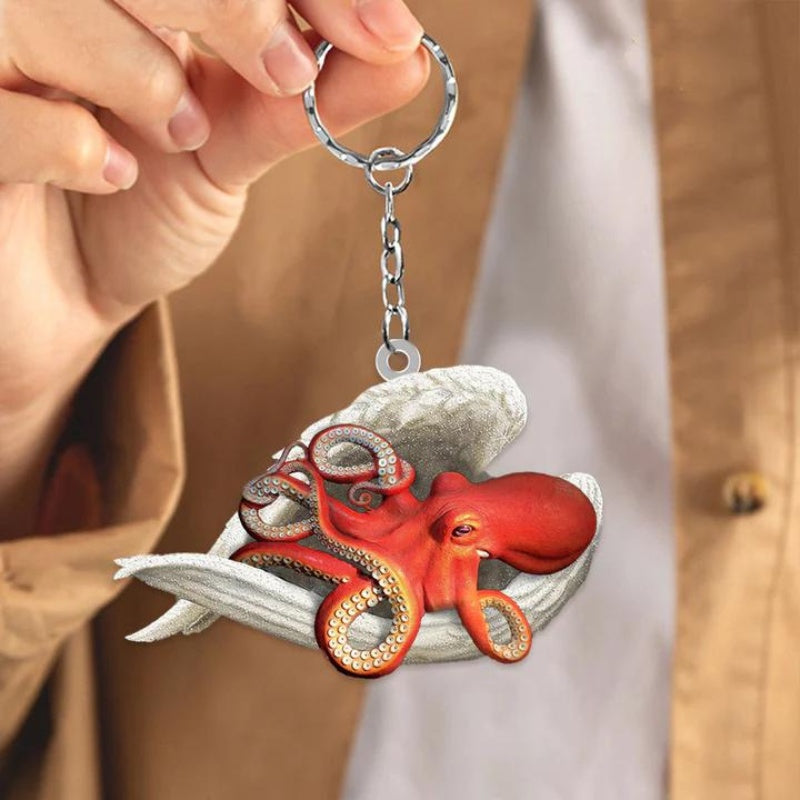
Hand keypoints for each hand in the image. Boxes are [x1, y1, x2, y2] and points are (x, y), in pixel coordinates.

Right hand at [0, 0, 427, 531]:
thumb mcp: (235, 150)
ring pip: (41, 5)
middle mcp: (60, 11)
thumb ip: (304, 101)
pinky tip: (109, 172)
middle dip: (232, 2)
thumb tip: (410, 55)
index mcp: (136, 1)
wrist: (71, 297)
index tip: (386, 32)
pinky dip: (66, 136)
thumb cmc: (144, 211)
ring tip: (180, 133)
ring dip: (139, 68)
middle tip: (286, 71)